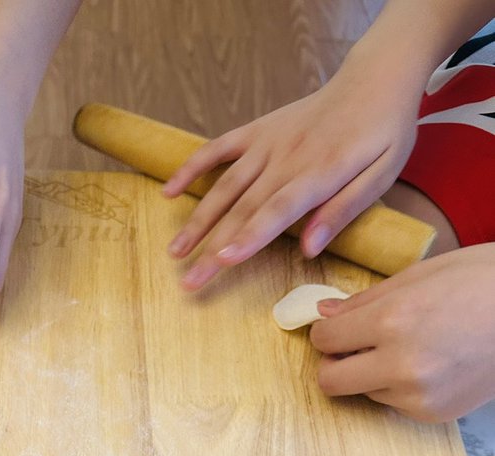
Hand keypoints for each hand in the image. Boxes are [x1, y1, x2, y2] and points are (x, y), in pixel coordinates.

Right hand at [164, 54, 421, 290]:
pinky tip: (169, 191)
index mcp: (319, 173)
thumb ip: (345, 210)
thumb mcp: (382, 174)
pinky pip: (218, 148)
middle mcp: (286, 159)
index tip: (222, 261)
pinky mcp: (257, 131)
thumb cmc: (383, 133)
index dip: (248, 237)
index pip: (276, 211)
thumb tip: (310, 249)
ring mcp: (267, 143)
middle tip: (189, 280)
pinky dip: (192, 167)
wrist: (375, 78)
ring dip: (197, 220)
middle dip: (212, 246)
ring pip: (224, 186)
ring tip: (173, 251)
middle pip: (243, 209)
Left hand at [309, 245, 494, 421]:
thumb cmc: (483, 281)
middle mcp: (400, 363)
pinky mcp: (433, 413)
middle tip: (355, 347)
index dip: (325, 332)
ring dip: (372, 373)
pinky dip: (400, 386)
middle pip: (330, 380)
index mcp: (393, 320)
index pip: (324, 340)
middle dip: (335, 363)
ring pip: (363, 392)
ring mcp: (417, 394)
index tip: (336, 328)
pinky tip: (430, 364)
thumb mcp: (421, 275)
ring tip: (411, 347)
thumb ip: (365, 300)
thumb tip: (321, 313)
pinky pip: (393, 403)